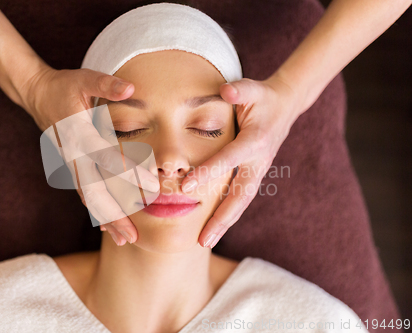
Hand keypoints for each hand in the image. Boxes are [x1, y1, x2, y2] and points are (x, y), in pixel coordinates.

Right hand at [21, 65, 158, 244]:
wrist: (37, 96)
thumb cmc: (64, 86)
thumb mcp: (84, 79)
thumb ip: (106, 83)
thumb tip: (132, 87)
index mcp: (79, 133)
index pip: (106, 156)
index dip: (128, 171)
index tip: (152, 185)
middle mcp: (74, 154)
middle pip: (93, 190)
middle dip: (113, 213)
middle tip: (133, 235)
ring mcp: (71, 164)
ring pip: (87, 197)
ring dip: (105, 219)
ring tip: (124, 240)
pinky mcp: (72, 167)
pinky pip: (83, 194)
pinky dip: (95, 211)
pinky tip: (107, 228)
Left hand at [181, 74, 302, 247]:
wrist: (286, 106)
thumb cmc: (263, 97)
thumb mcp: (252, 88)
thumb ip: (239, 90)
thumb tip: (225, 91)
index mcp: (254, 141)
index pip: (227, 160)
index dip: (207, 174)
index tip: (185, 189)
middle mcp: (258, 161)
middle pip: (240, 196)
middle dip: (221, 219)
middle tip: (203, 241)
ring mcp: (258, 170)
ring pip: (241, 202)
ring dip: (224, 223)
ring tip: (205, 242)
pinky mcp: (255, 174)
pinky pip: (241, 197)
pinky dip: (228, 214)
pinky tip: (213, 226)